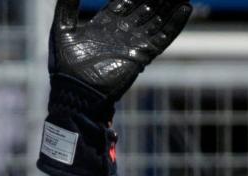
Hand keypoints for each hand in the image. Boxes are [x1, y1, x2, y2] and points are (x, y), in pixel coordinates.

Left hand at [50, 0, 190, 101]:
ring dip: (169, 5)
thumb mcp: (62, 30)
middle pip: (145, 6)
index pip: (126, 0)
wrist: (75, 93)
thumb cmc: (65, 66)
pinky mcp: (142, 55)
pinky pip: (163, 37)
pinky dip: (174, 24)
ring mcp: (134, 42)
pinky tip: (185, 8)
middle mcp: (123, 31)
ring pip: (157, 18)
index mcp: (105, 23)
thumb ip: (67, 7)